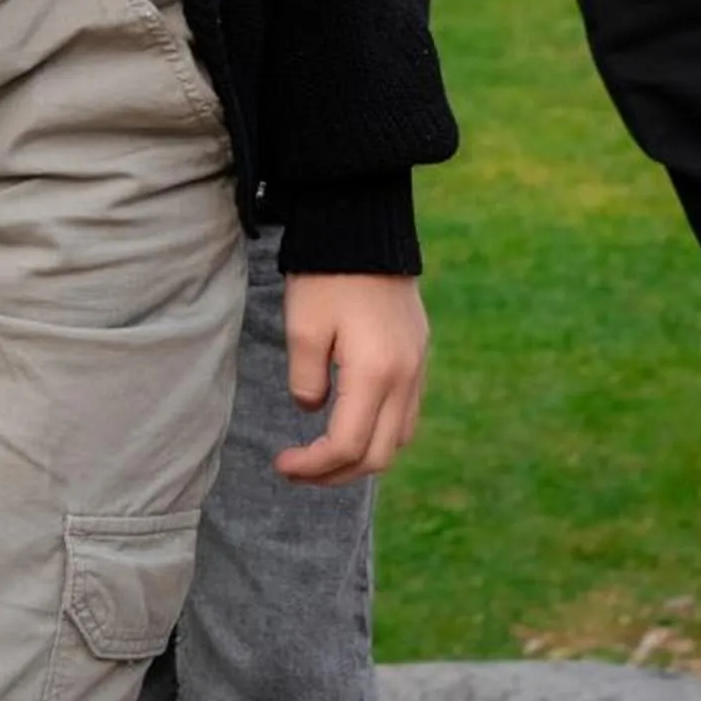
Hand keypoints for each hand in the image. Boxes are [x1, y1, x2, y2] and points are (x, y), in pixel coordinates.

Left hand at [276, 274, 428, 485]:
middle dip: (336, 473)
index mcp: (375, 373)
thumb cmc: (327, 275)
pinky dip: (379, 432)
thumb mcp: (302, 327)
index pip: (347, 445)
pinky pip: (406, 413)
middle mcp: (405, 377)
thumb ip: (306, 380)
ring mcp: (418, 366)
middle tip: (298, 470)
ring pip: (398, 439)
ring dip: (361, 457)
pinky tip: (351, 424)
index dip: (313, 465)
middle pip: (379, 455)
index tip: (282, 463)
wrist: (365, 227)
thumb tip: (313, 409)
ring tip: (322, 456)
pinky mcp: (419, 354)